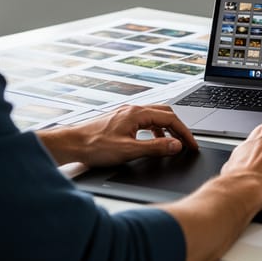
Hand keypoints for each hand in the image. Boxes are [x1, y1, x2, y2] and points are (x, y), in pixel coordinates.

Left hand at [37, 104, 198, 166]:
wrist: (69, 145)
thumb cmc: (93, 146)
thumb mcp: (129, 150)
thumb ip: (155, 148)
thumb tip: (176, 145)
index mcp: (137, 113)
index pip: (170, 119)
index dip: (184, 133)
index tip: (192, 145)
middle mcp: (133, 110)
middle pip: (165, 114)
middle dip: (179, 128)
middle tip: (187, 142)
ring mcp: (125, 114)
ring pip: (155, 117)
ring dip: (167, 129)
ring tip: (172, 144)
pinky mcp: (120, 121)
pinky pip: (144, 121)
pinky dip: (154, 131)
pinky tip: (152, 141)